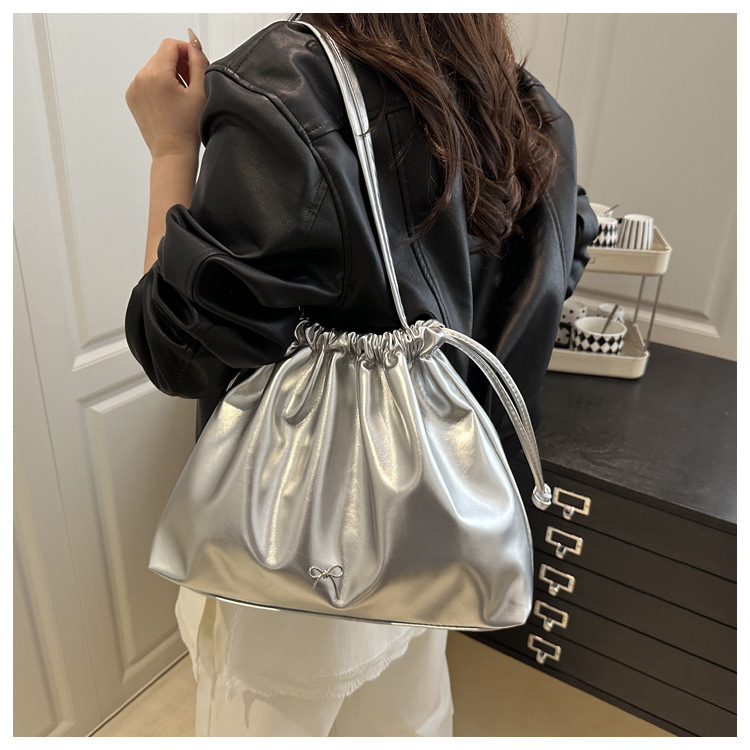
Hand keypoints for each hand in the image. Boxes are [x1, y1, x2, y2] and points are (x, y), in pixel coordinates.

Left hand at [126, 29, 209, 158]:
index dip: (187, 52)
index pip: (171, 45)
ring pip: (154, 68)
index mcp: (156, 74)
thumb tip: (193, 41)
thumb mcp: (200, 91)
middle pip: (162, 56)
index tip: (196, 68)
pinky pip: (146, 81)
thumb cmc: (187, 129)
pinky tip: (170, 103)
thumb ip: (198, 61)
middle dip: (179, 65)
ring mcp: (134, 88)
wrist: (172, 153)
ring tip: (181, 97)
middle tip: (191, 85)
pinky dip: (159, 86)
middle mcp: (140, 78)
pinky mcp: (132, 98)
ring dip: (169, 75)